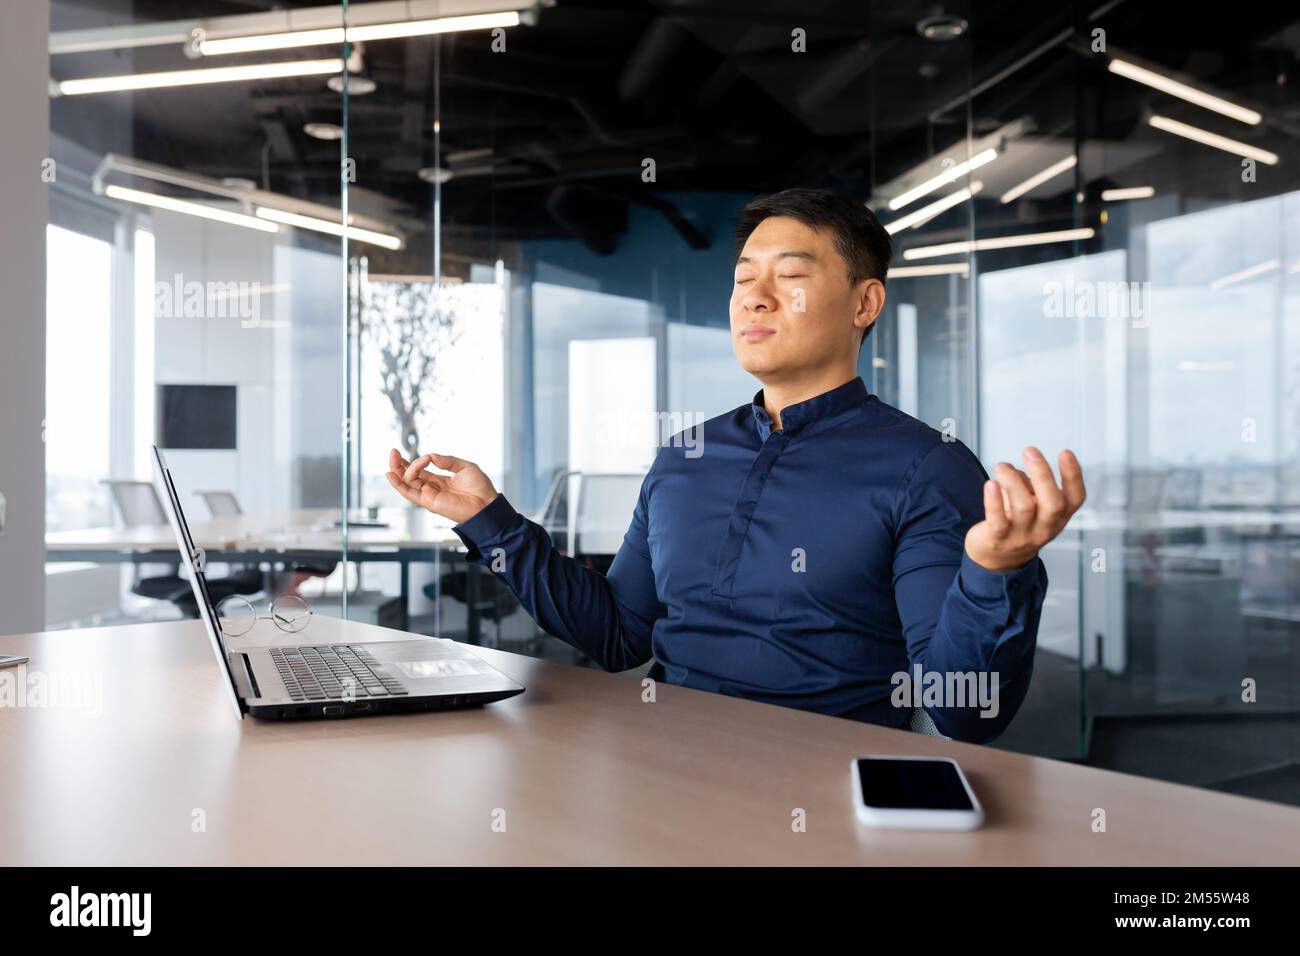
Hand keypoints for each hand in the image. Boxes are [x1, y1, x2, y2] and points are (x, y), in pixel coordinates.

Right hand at [385, 448, 498, 524]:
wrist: (486, 503)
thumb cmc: (479, 487)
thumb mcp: (464, 466)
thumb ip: (447, 460)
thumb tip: (431, 455)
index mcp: (439, 480)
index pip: (418, 471)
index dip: (408, 462)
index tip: (401, 451)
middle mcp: (431, 488)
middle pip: (408, 477)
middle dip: (398, 464)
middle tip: (393, 452)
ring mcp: (429, 495)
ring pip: (407, 482)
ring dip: (399, 469)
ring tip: (395, 457)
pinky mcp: (429, 502)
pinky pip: (409, 492)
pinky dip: (399, 484)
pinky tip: (391, 474)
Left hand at [964, 447, 1085, 572]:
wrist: (998, 560)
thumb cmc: (1019, 523)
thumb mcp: (1037, 508)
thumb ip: (1034, 487)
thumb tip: (1021, 468)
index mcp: (1059, 517)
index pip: (1075, 498)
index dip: (1073, 475)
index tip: (1065, 452)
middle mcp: (1045, 528)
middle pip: (1052, 503)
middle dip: (1043, 474)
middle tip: (1030, 450)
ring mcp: (1022, 536)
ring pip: (1023, 507)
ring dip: (1012, 480)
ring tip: (1002, 466)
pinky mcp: (998, 539)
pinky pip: (998, 520)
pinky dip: (994, 501)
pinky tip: (990, 484)